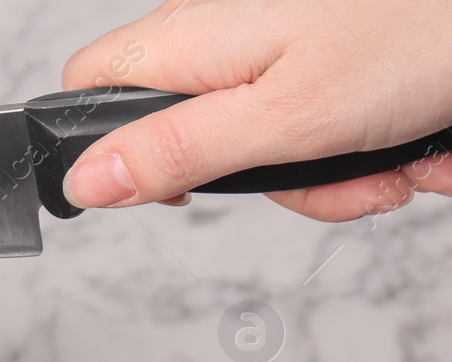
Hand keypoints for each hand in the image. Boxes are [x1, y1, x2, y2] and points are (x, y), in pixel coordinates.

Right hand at [62, 0, 451, 219]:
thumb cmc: (417, 34)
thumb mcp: (284, 119)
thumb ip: (176, 151)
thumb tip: (86, 182)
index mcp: (190, 38)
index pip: (87, 88)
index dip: (106, 153)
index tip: (169, 190)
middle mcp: (221, 30)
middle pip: (184, 132)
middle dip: (256, 180)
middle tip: (318, 180)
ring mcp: (274, 38)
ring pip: (257, 138)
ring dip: (324, 174)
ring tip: (384, 164)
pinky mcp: (319, 47)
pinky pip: (309, 120)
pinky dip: (356, 146)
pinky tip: (402, 143)